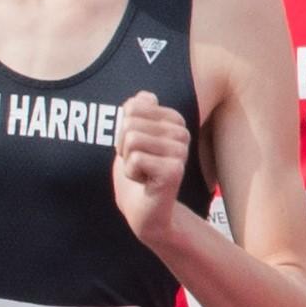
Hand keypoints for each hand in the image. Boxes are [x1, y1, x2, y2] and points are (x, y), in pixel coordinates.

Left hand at [108, 92, 192, 236]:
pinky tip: (145, 182)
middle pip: (130, 122)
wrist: (144, 210)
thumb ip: (138, 113)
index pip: (132, 107)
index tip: (136, 148)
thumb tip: (145, 95)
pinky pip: (135, 159)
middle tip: (138, 163)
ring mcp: (181, 151)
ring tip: (142, 172)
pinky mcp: (175, 170)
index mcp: (174, 120)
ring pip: (131, 139)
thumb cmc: (138, 172)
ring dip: (127, 160)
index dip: (123, 130)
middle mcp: (182, 133)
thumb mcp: (132, 136)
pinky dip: (131, 173)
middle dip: (123, 145)